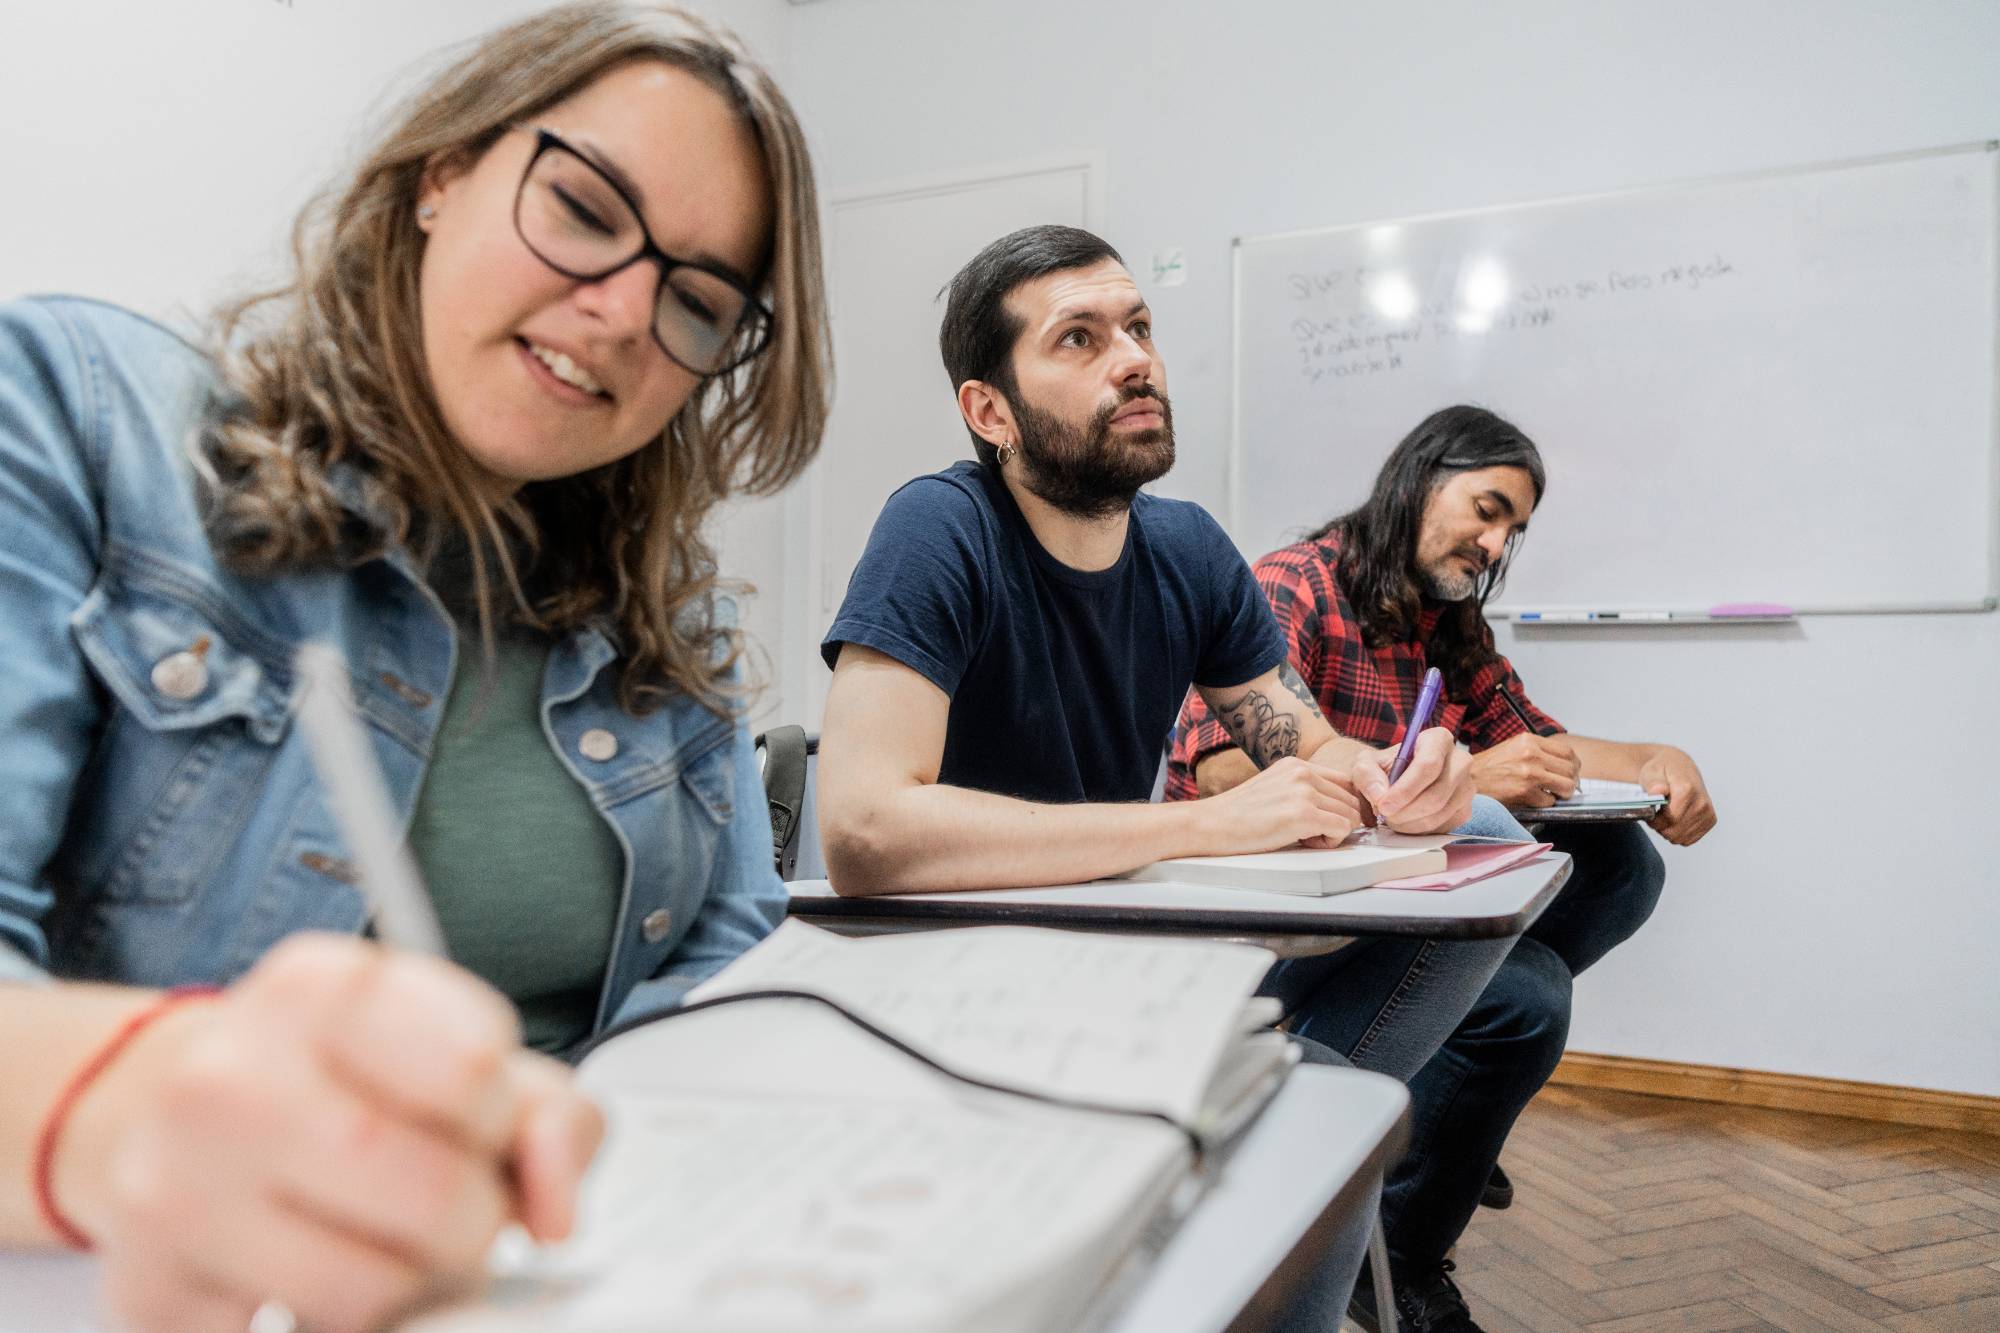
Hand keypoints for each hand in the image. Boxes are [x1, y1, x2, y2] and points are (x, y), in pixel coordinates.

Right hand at [55, 935, 603, 1332]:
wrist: (162, 1110)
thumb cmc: (333, 1080)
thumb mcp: (452, 1052)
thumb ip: (547, 1116)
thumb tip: (558, 1211)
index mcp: (322, 988)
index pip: (475, 1072)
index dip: (500, 1121)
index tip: (477, 1123)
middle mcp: (232, 1074)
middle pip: (434, 1192)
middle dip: (472, 1220)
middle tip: (448, 1206)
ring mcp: (174, 1183)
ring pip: (372, 1288)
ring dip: (408, 1282)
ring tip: (379, 1238)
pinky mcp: (152, 1289)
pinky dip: (332, 1319)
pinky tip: (308, 1263)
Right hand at [1200, 755, 1362, 852]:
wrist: (1211, 825)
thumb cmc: (1239, 816)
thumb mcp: (1275, 788)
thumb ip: (1303, 789)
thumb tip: (1336, 807)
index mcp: (1297, 765)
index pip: (1345, 783)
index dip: (1341, 806)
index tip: (1326, 821)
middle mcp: (1304, 772)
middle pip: (1352, 800)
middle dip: (1338, 820)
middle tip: (1310, 833)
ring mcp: (1304, 792)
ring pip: (1352, 815)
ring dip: (1334, 832)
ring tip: (1305, 837)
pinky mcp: (1303, 815)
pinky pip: (1342, 829)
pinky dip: (1330, 842)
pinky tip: (1305, 842)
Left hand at [1351, 728, 1474, 833]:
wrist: (1396, 781)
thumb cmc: (1383, 769)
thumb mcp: (1366, 764)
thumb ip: (1367, 774)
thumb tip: (1380, 795)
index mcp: (1439, 739)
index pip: (1428, 765)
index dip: (1405, 790)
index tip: (1384, 805)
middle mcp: (1460, 761)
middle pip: (1436, 795)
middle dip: (1405, 811)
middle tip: (1384, 815)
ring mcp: (1467, 787)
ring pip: (1439, 814)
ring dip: (1409, 824)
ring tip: (1391, 817)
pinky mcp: (1465, 810)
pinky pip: (1443, 827)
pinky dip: (1418, 831)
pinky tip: (1405, 822)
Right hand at [1468, 733, 1581, 806]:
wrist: (1466, 779)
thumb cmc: (1487, 767)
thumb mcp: (1513, 747)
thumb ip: (1536, 751)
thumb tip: (1562, 764)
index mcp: (1529, 740)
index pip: (1567, 751)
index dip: (1574, 765)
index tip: (1571, 772)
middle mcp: (1531, 754)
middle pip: (1571, 769)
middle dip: (1570, 781)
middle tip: (1563, 787)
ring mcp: (1529, 773)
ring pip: (1566, 786)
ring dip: (1561, 793)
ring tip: (1551, 794)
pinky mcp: (1525, 791)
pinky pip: (1549, 801)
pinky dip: (1544, 803)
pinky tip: (1533, 799)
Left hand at [1640, 746, 1715, 844]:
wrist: (1681, 767)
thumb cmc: (1664, 770)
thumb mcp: (1651, 771)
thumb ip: (1652, 782)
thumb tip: (1657, 791)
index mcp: (1688, 790)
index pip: (1670, 819)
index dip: (1655, 820)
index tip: (1650, 813)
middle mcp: (1702, 803)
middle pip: (1674, 831)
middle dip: (1660, 827)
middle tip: (1656, 814)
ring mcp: (1708, 813)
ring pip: (1680, 838)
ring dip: (1668, 830)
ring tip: (1665, 815)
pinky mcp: (1710, 821)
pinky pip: (1688, 839)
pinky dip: (1678, 833)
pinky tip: (1675, 819)